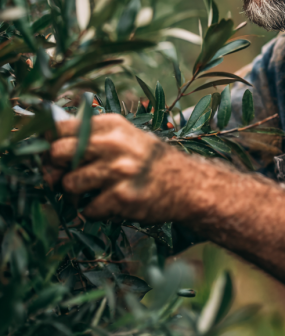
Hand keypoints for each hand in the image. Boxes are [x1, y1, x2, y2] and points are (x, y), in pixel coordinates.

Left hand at [48, 114, 181, 221]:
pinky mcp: (121, 197)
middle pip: (58, 153)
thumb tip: (47, 148)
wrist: (187, 185)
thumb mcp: (125, 137)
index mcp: (112, 124)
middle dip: (56, 168)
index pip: (61, 127)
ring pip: (69, 184)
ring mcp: (118, 170)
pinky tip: (111, 203)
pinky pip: (88, 209)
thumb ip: (91, 138)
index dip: (49, 143)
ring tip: (94, 191)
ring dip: (76, 193)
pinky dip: (94, 211)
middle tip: (67, 175)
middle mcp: (114, 143)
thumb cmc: (149, 161)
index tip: (52, 154)